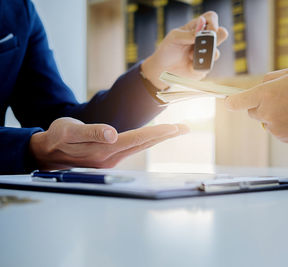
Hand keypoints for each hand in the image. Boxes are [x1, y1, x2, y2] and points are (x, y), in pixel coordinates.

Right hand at [29, 117, 188, 169]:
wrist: (47, 153)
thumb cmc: (57, 139)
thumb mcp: (69, 132)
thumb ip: (91, 132)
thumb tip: (112, 134)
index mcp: (105, 150)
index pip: (138, 139)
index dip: (157, 132)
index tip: (175, 128)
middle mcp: (112, 157)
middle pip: (145, 144)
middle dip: (166, 135)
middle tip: (185, 127)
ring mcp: (112, 159)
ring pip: (141, 146)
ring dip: (159, 138)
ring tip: (175, 130)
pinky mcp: (110, 157)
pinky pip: (134, 147)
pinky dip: (147, 140)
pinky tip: (154, 136)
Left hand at [142, 11, 228, 88]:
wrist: (163, 69)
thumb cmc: (168, 50)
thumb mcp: (174, 38)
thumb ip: (188, 33)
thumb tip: (202, 26)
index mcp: (196, 28)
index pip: (211, 18)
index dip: (213, 22)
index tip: (210, 30)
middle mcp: (204, 39)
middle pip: (221, 34)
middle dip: (216, 39)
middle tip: (204, 44)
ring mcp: (206, 54)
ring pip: (216, 53)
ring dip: (203, 55)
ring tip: (190, 56)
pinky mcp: (205, 66)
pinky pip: (208, 66)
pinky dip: (198, 66)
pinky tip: (190, 65)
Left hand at [225, 67, 287, 143]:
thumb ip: (269, 79)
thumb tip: (258, 88)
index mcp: (266, 94)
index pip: (236, 103)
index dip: (231, 102)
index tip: (229, 102)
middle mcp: (267, 113)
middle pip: (251, 112)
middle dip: (260, 105)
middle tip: (280, 98)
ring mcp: (275, 128)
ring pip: (265, 122)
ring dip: (274, 115)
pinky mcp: (284, 139)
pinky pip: (277, 130)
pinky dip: (284, 125)